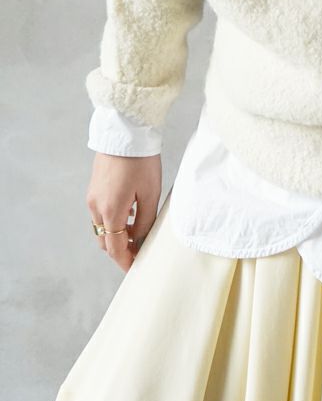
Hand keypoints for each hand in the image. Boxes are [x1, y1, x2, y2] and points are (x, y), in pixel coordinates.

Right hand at [86, 152, 161, 271]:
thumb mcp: (150, 193)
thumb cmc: (141, 161)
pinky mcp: (93, 188)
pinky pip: (100, 213)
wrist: (125, 133)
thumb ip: (145, 220)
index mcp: (111, 211)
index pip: (115, 247)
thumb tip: (141, 239)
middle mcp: (96, 207)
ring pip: (102, 227)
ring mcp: (92, 197)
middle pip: (105, 240)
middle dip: (120, 249)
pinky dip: (113, 220)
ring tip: (138, 231)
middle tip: (139, 250)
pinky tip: (130, 214)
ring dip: (117, 234)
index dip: (125, 260)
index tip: (135, 267)